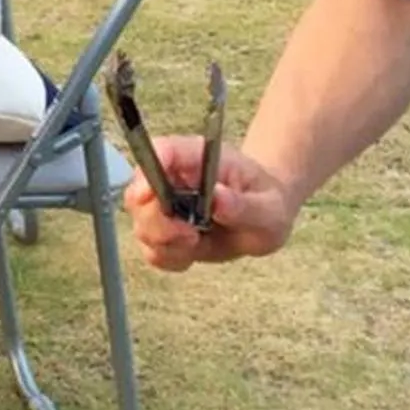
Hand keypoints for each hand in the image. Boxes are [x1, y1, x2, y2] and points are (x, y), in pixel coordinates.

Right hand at [124, 137, 296, 272]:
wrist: (265, 216)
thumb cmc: (267, 203)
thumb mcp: (269, 208)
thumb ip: (244, 206)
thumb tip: (218, 199)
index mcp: (198, 158)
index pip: (164, 151)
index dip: (149, 168)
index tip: (147, 194)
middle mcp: (174, 179)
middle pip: (140, 194)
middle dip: (158, 222)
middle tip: (190, 236)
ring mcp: (166, 206)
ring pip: (141, 224)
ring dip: (165, 243)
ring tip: (196, 243)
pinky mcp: (166, 233)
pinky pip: (152, 250)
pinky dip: (169, 258)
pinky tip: (192, 252)